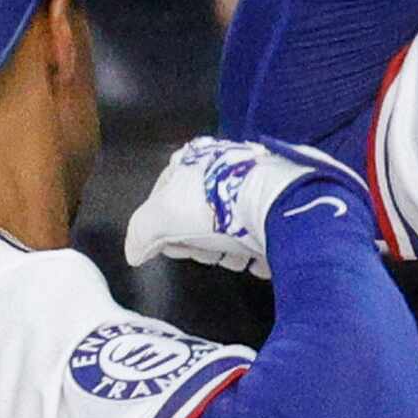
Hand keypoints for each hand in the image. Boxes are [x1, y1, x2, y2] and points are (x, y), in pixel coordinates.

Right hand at [125, 136, 370, 278]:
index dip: (165, 229)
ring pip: (232, 229)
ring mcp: (256, 183)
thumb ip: (139, 233)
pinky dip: (260, 251)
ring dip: (230, 252)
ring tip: (237, 257)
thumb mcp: (158, 218)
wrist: (275, 205)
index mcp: (192, 158)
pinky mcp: (282, 205)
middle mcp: (225, 165)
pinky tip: (259, 258)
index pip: (165, 199)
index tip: (173, 246)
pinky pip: (264, 235)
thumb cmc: (211, 206)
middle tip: (208, 253)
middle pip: (200, 217)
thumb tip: (134, 252)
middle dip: (200, 243)